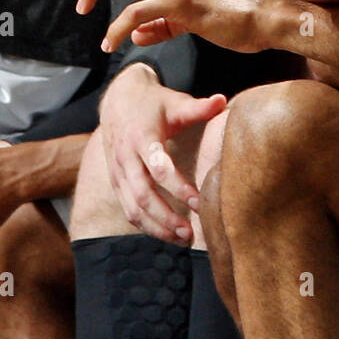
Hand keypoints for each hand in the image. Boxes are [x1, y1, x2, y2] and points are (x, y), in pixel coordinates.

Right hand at [98, 64, 226, 242]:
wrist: (117, 100)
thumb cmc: (152, 102)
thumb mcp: (174, 102)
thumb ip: (198, 107)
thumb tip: (223, 100)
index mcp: (141, 137)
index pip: (158, 168)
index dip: (178, 187)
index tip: (199, 202)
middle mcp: (126, 158)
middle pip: (143, 194)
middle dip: (166, 216)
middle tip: (190, 231)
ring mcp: (118, 172)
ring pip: (132, 207)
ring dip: (156, 226)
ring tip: (182, 238)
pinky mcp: (115, 181)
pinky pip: (127, 208)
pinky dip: (145, 225)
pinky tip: (166, 234)